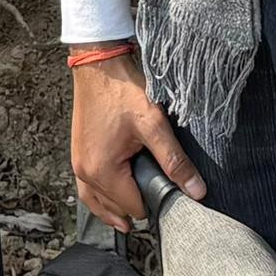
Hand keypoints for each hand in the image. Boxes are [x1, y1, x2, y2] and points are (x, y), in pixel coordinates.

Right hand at [68, 53, 205, 227]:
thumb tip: (197, 191)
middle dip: (136, 206)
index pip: (135, 208)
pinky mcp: (77, 155)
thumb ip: (175, 160)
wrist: (99, 65)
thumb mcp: (154, 125)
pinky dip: (102, 199)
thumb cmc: (123, 91)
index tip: (170, 193)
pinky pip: (88, 190)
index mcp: (102, 171)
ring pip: (98, 203)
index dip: (155, 204)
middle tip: (159, 193)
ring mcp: (78, 165)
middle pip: (115, 210)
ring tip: (141, 211)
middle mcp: (85, 173)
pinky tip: (114, 199)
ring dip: (117, 208)